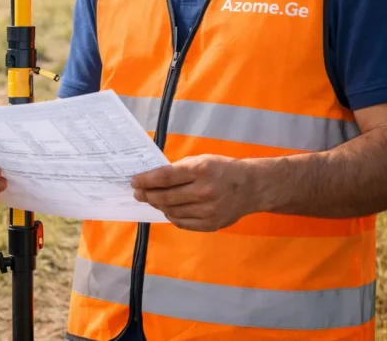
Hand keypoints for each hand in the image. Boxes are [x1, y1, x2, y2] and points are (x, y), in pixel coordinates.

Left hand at [131, 154, 256, 230]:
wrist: (251, 187)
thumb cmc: (222, 169)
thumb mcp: (201, 160)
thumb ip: (178, 170)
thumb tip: (151, 179)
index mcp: (201, 170)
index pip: (165, 177)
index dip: (146, 180)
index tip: (134, 181)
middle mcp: (205, 191)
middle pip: (165, 197)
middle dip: (147, 195)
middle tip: (138, 193)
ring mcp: (208, 211)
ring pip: (171, 211)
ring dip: (158, 205)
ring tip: (153, 200)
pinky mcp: (211, 225)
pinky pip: (182, 223)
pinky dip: (171, 216)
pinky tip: (168, 209)